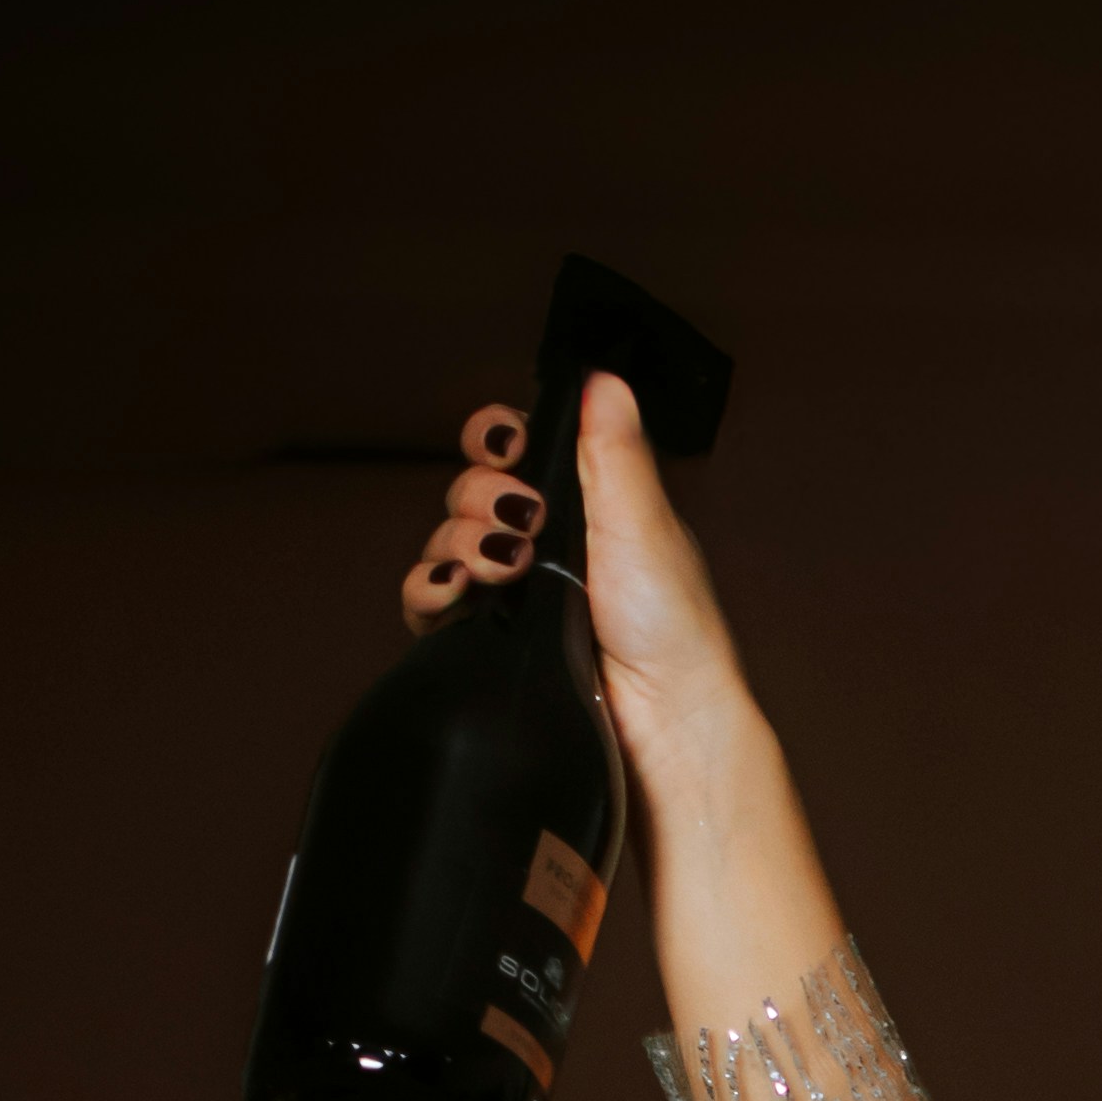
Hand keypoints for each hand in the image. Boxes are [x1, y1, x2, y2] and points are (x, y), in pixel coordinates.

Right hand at [403, 375, 755, 776]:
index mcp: (584, 508)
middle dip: (480, 497)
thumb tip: (603, 377)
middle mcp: (545, 547)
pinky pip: (431, 605)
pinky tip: (454, 591)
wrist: (663, 723)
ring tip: (500, 568)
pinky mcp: (490, 646)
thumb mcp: (642, 522)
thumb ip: (614, 451)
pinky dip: (429, 590)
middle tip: (521, 524)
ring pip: (447, 543)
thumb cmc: (672, 630)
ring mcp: (514, 598)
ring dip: (458, 542)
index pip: (517, 451)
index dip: (497, 438)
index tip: (507, 445)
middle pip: (473, 492)